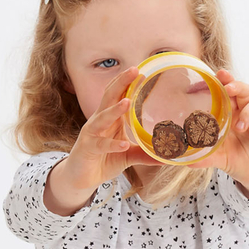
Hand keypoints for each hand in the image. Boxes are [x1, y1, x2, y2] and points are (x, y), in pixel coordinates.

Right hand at [44, 66, 153, 214]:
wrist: (80, 178)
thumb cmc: (103, 160)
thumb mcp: (127, 155)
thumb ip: (145, 154)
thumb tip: (167, 156)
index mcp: (110, 119)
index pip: (117, 95)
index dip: (128, 82)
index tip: (142, 71)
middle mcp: (99, 122)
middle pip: (109, 97)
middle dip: (121, 83)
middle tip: (134, 70)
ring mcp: (92, 134)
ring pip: (103, 118)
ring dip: (115, 110)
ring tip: (127, 102)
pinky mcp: (88, 149)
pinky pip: (101, 145)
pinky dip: (112, 144)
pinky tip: (123, 144)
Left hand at [190, 70, 248, 203]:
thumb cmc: (238, 160)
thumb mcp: (219, 159)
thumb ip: (206, 156)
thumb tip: (187, 161)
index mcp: (233, 115)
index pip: (230, 93)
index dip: (226, 82)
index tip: (219, 74)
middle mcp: (247, 115)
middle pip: (246, 92)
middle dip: (238, 87)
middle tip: (229, 89)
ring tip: (239, 127)